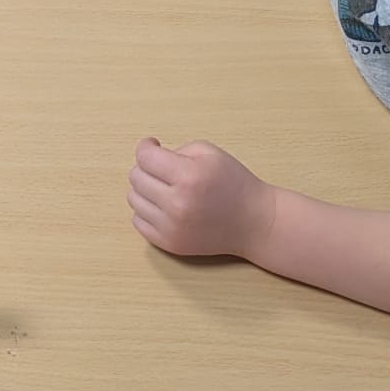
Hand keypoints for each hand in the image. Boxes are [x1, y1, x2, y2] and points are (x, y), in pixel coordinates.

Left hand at [127, 138, 276, 258]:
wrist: (255, 223)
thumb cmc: (234, 184)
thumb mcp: (210, 153)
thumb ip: (176, 150)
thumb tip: (149, 156)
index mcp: (188, 177)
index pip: (145, 158)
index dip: (146, 147)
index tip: (152, 146)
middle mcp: (177, 204)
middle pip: (136, 177)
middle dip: (146, 168)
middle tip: (163, 168)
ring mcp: (172, 227)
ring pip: (134, 199)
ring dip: (145, 190)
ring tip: (165, 188)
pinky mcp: (170, 244)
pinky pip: (138, 222)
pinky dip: (147, 211)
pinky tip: (164, 206)